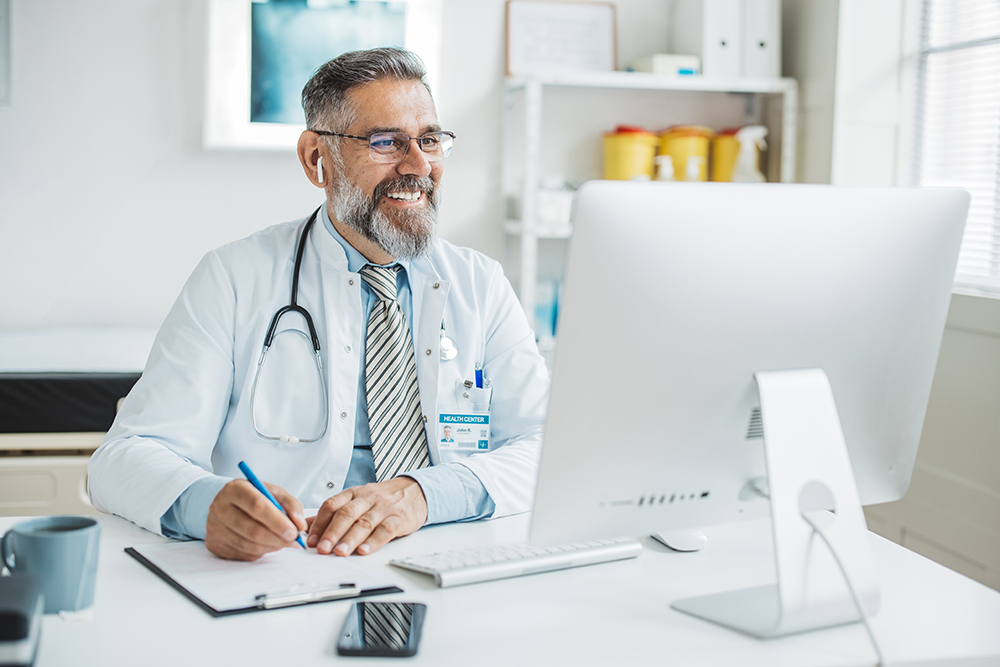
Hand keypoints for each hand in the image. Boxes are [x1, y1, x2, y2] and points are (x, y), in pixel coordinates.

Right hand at [205, 479, 306, 560]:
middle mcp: (219, 507)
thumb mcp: (273, 492)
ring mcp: (214, 527)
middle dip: (278, 538)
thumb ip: (291, 505)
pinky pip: (243, 554)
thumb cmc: (254, 497)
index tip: (294, 531)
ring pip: (249, 545)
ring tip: (282, 541)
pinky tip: (266, 544)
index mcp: (235, 489)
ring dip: (271, 546)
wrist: (227, 504)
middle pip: (253, 529)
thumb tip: (300, 525)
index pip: (257, 506)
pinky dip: (260, 552)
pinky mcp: (214, 544)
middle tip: (293, 540)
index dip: (278, 521)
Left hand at [306, 477, 427, 555]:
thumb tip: (308, 526)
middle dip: (332, 532)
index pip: (332, 505)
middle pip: (346, 514)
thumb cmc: (382, 499)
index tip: (310, 540)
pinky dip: (374, 541)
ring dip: (350, 539)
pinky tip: (364, 550)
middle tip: (322, 548)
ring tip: (339, 553)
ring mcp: (384, 508)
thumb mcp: (357, 500)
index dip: (320, 523)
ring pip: (364, 522)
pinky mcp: (399, 518)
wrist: (414, 491)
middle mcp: (367, 498)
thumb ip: (333, 512)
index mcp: (353, 494)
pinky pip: (386, 529)